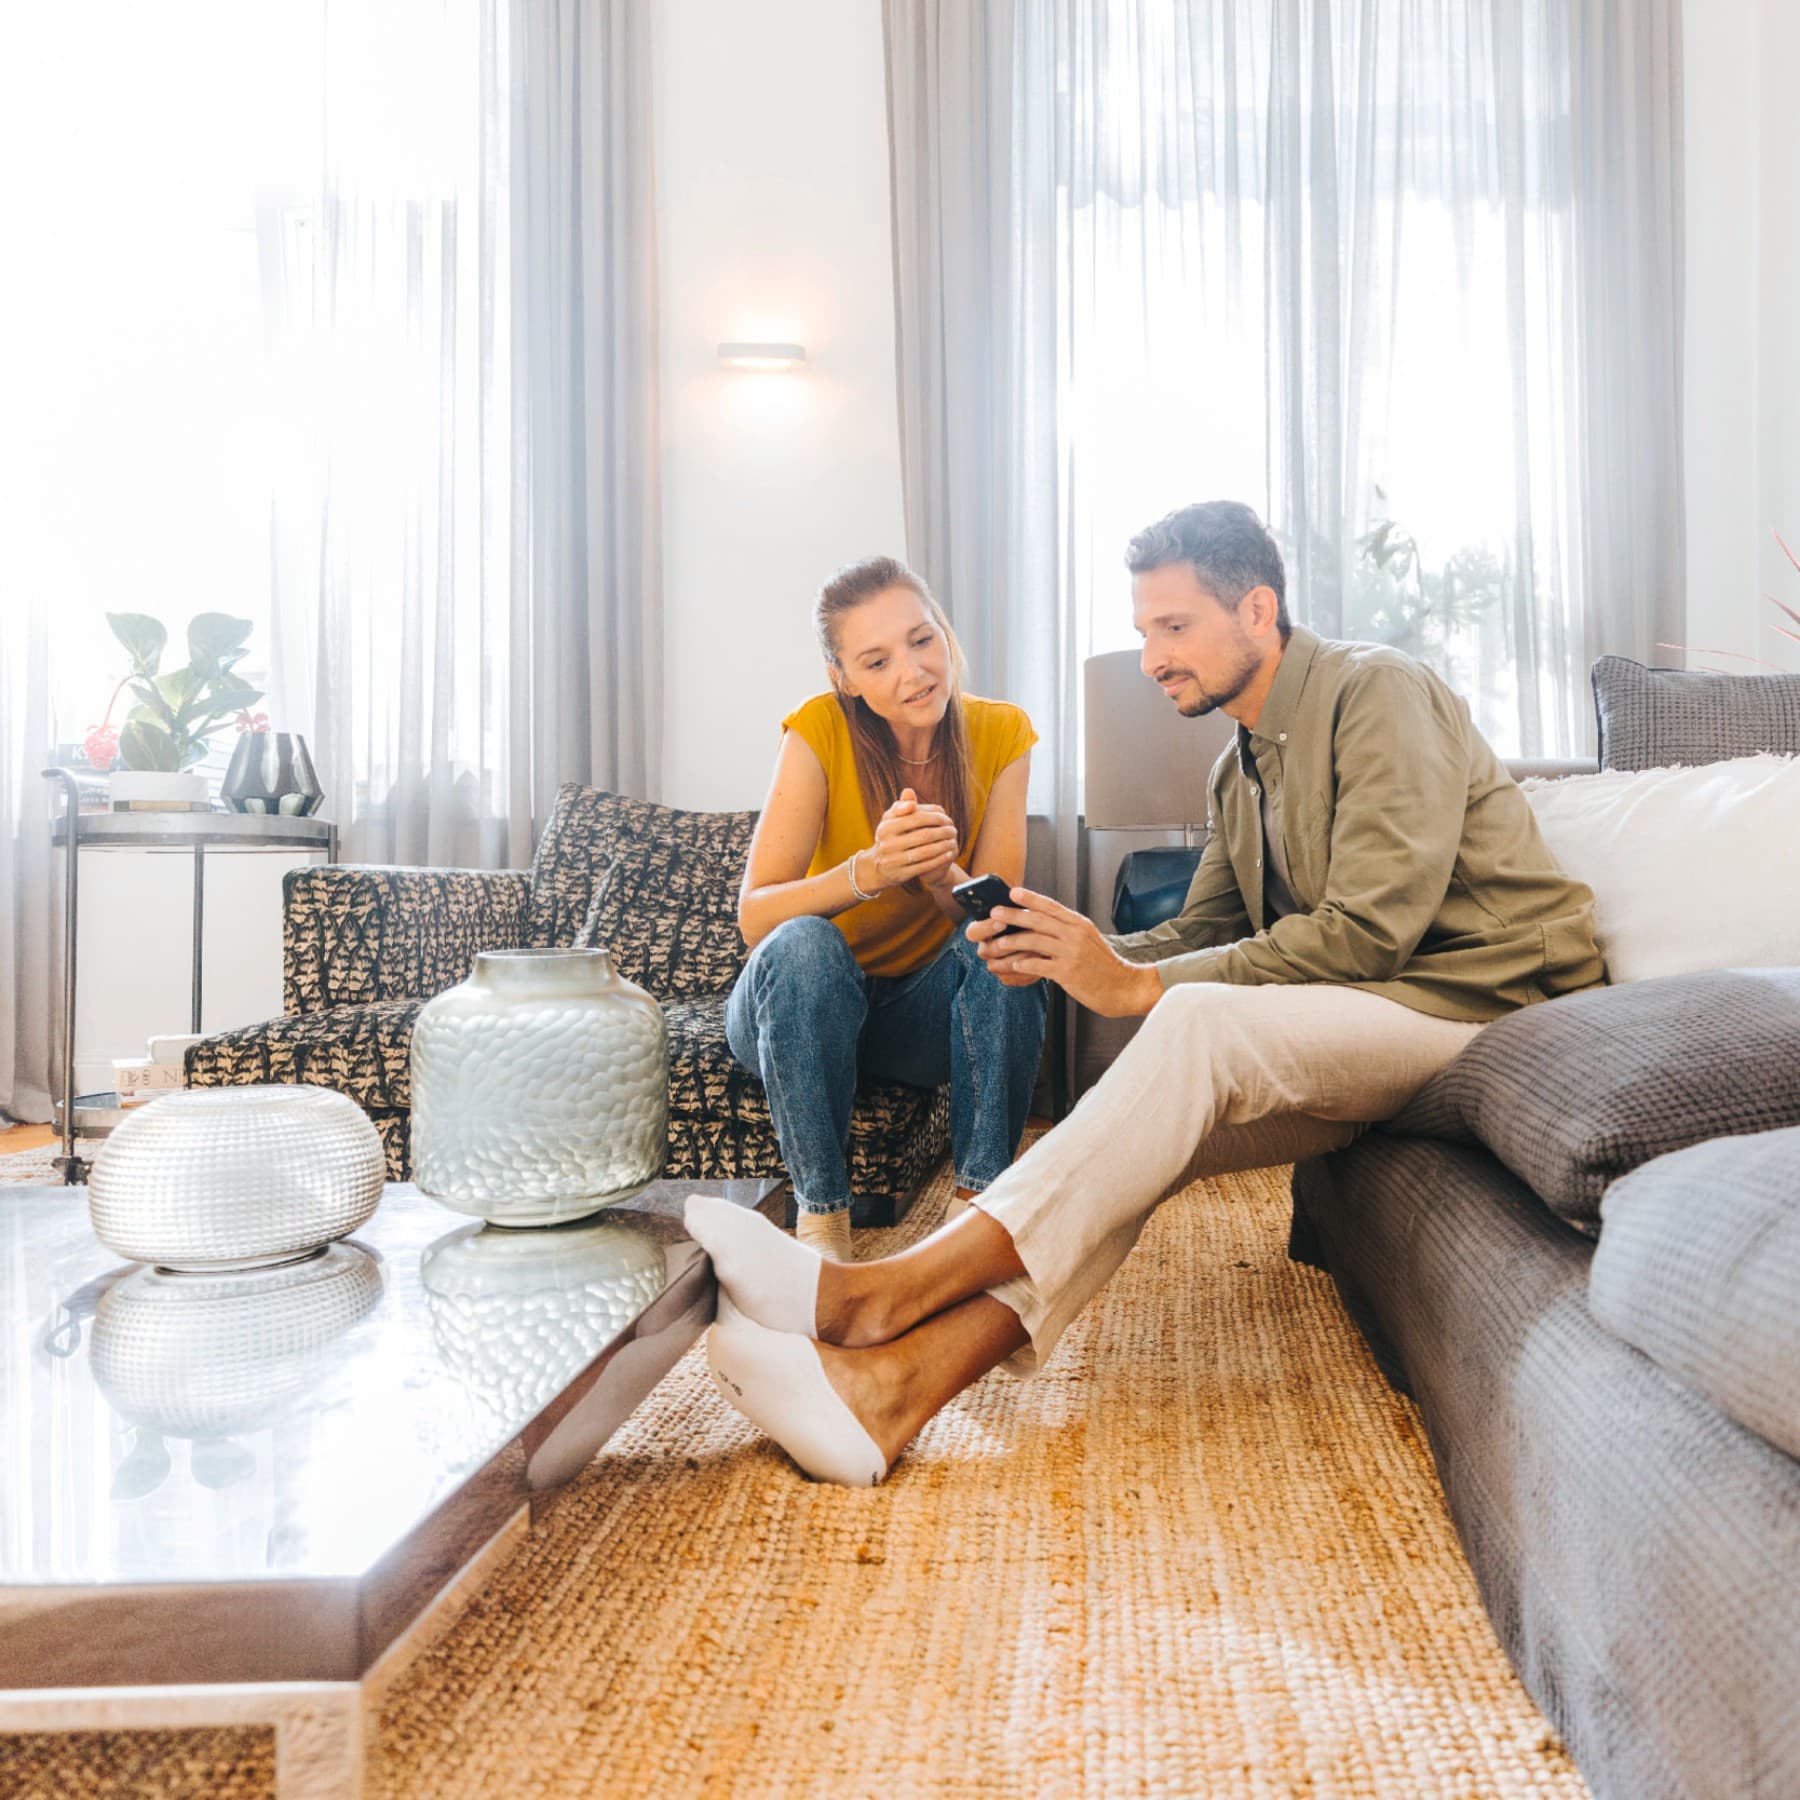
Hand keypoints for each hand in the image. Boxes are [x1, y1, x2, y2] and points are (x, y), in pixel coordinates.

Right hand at [869, 787, 958, 888]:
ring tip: (953, 841)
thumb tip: (910, 791)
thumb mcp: (891, 819)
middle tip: (953, 829)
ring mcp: (894, 860)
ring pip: (926, 851)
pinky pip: (925, 866)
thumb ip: (902, 805)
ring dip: (943, 846)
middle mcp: (888, 843)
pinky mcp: (901, 874)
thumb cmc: (889, 836)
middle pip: (924, 835)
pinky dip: (939, 859)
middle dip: (943, 831)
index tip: (946, 816)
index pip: (917, 817)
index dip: (935, 816)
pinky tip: (948, 854)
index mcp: (886, 827)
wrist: (878, 866)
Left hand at [967, 887, 1162, 1016]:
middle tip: (994, 913)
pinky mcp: (1067, 972)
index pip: (1052, 906)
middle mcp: (1075, 935)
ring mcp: (1071, 953)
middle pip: (1038, 920)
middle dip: (1013, 915)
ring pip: (1034, 941)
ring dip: (1013, 941)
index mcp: (1080, 924)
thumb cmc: (1104, 966)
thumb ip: (1069, 930)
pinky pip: (1038, 965)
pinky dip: (1022, 964)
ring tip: (997, 942)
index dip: (1030, 898)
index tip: (1012, 892)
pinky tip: (1013, 965)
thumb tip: (1044, 923)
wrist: (1123, 987)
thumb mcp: (1089, 940)